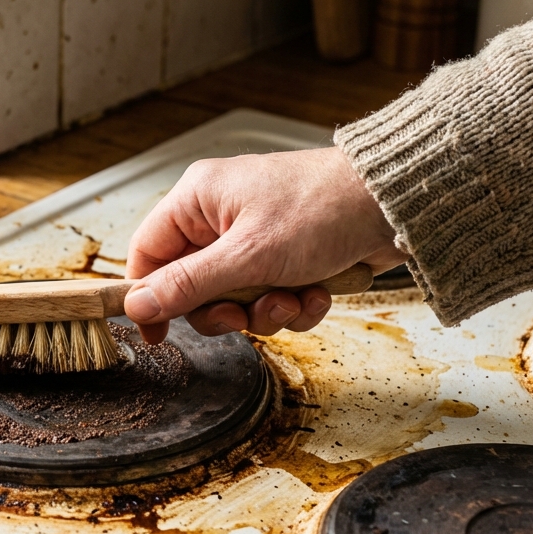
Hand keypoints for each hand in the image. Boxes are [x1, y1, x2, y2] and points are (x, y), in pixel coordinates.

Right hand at [124, 147, 404, 342]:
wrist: (395, 204)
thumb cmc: (322, 209)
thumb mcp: (247, 256)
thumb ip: (188, 285)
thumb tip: (137, 306)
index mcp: (198, 199)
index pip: (148, 252)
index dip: (148, 296)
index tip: (156, 334)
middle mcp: (221, 217)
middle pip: (193, 286)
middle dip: (226, 309)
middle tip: (245, 314)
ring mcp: (256, 238)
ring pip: (237, 298)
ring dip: (267, 311)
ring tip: (295, 298)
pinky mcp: (289, 257)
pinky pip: (272, 297)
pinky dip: (296, 303)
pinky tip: (319, 291)